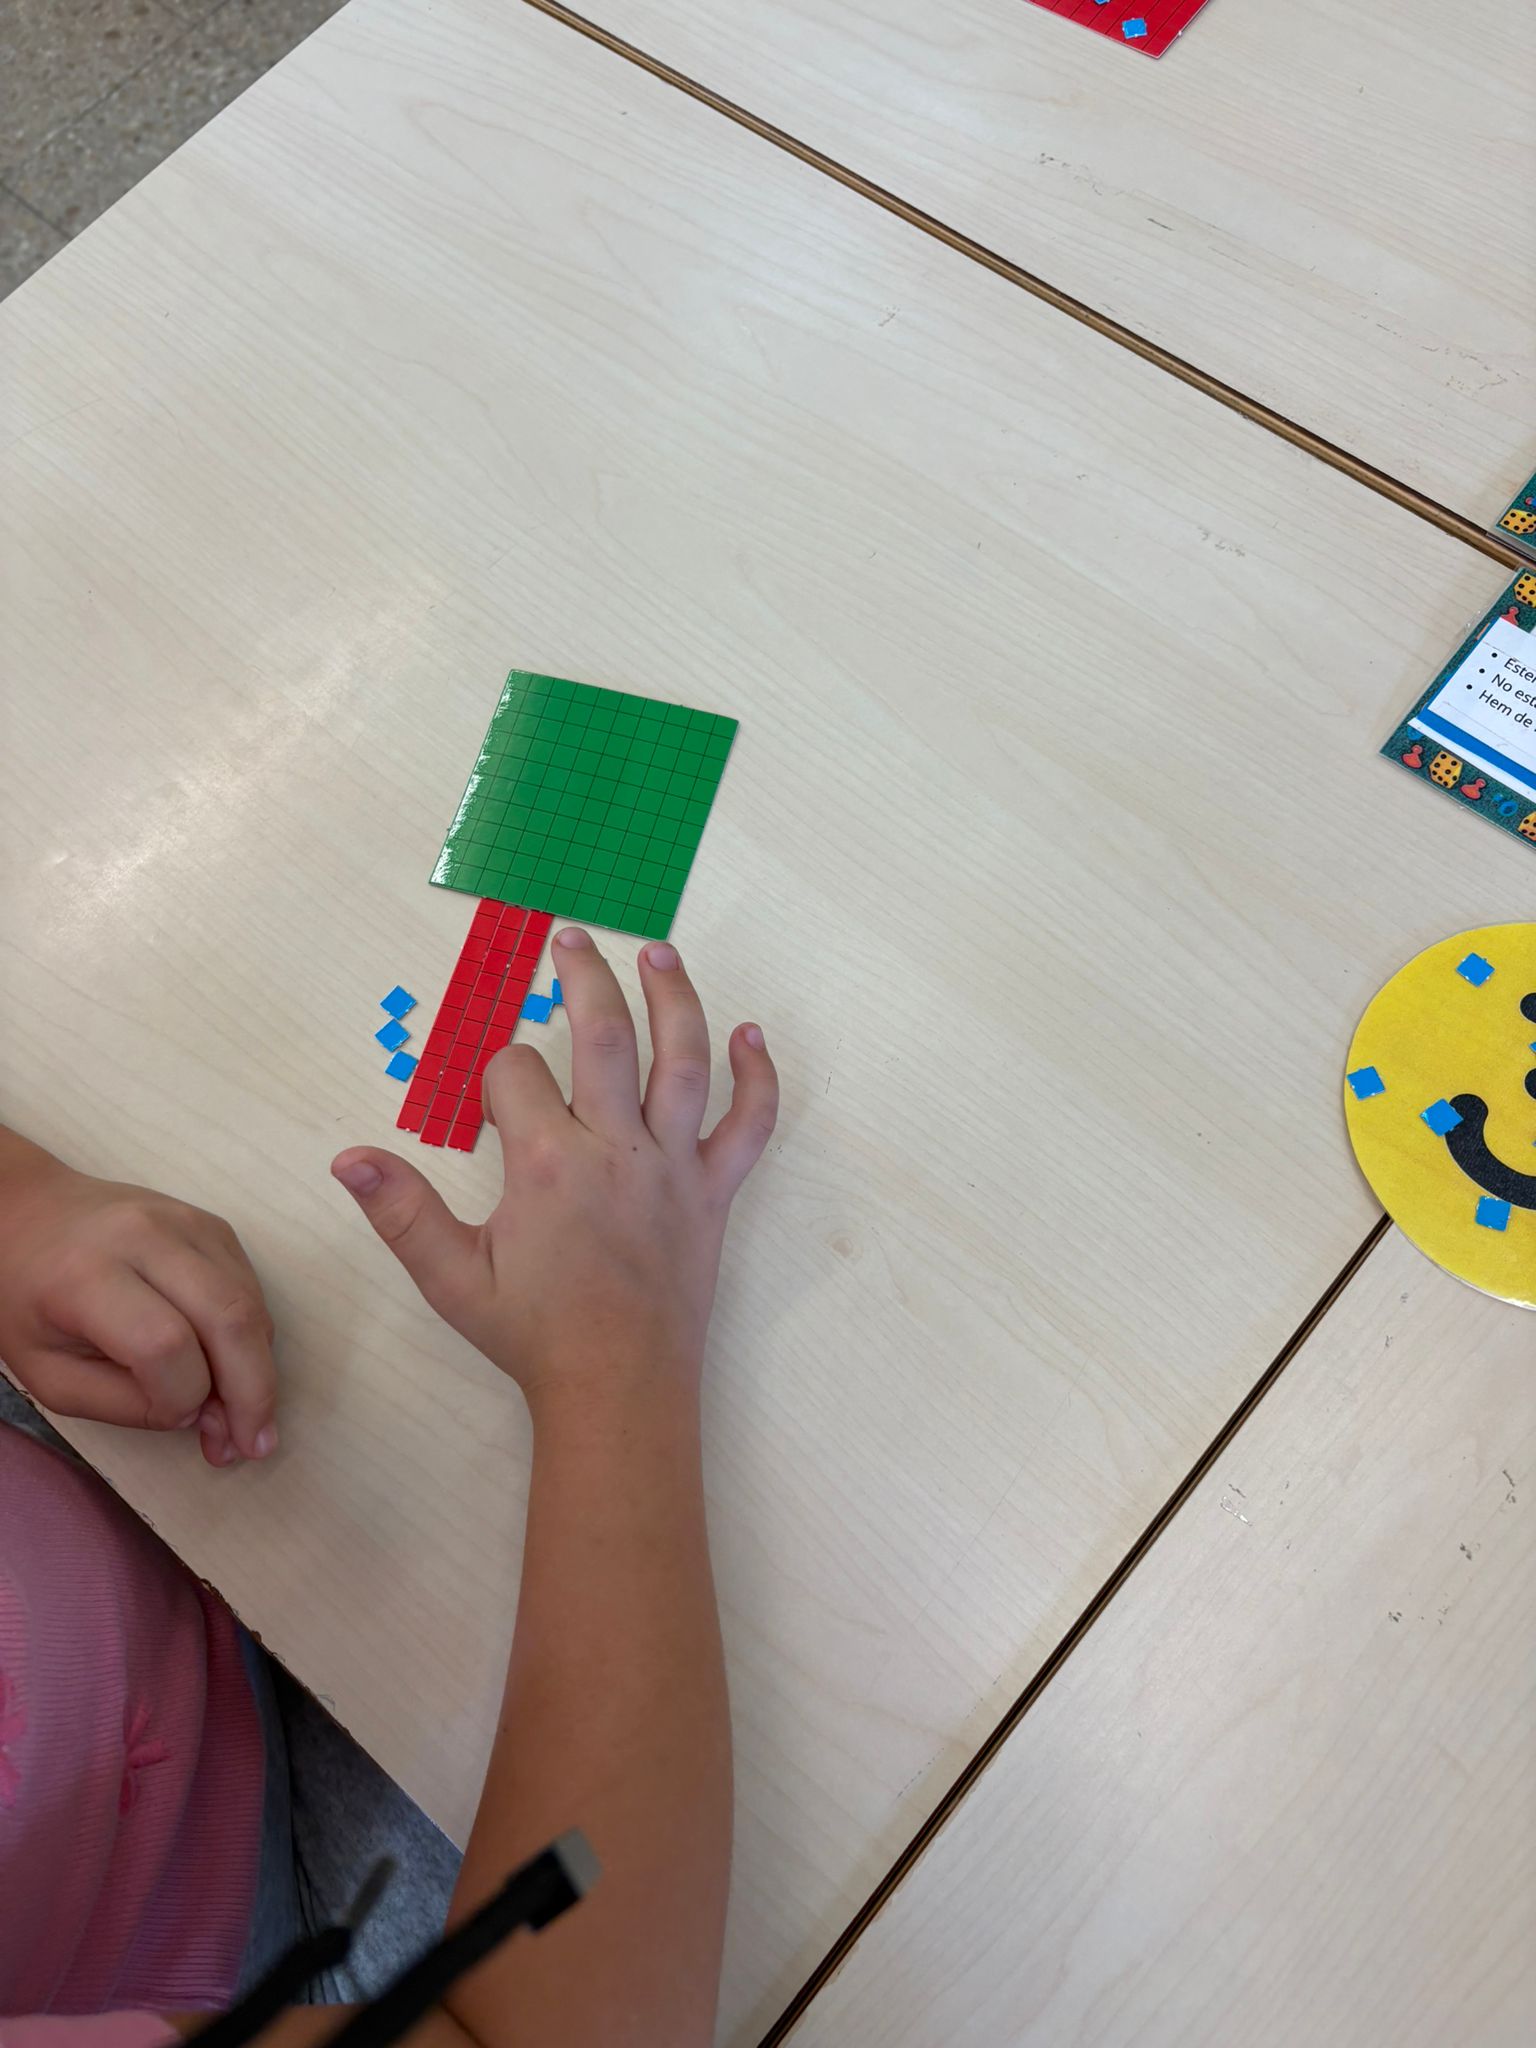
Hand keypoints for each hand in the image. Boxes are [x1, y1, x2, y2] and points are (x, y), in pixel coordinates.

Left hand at [0, 1130, 278, 1465]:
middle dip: (253, 1392)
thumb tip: (199, 1414)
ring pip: (250, 1305)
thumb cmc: (28, 1302)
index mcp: (87, 1276)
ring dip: (259, 1369)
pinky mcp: (213, 1225)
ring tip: (243, 1416)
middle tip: (255, 1444)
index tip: (175, 1422)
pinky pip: (250, 1289)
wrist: (32, 1216)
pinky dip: (251, 1337)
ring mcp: (187, 1223)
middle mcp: (146, 1237)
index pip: (164, 1345)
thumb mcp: (47, 1373)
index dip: (182, 1397)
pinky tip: (231, 1366)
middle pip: (229, 1318)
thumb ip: (120, 1404)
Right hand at [331, 930, 776, 1409]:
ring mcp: (674, 1165)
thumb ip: (400, 1211)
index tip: (493, 1101)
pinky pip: (749, 1125)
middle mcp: (617, 1147)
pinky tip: (751, 1035)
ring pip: (683, 1058)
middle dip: (583, 976)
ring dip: (673, 996)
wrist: (620, 1389)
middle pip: (604, 1033)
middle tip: (570, 938)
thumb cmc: (535, 1335)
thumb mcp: (453, 1278)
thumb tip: (347, 1158)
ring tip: (657, 951)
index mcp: (549, 1162)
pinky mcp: (715, 1191)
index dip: (496, 1075)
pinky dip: (757, 1076)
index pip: (516, 1074)